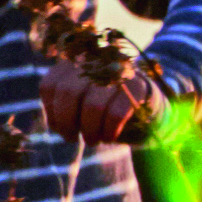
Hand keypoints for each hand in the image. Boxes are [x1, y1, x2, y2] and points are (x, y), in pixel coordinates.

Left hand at [41, 60, 162, 143]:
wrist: (150, 109)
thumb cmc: (108, 109)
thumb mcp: (81, 102)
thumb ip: (64, 105)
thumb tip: (55, 124)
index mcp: (76, 62)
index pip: (50, 85)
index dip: (51, 111)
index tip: (58, 127)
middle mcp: (96, 61)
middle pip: (68, 93)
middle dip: (67, 122)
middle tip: (72, 138)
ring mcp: (119, 71)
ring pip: (92, 105)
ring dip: (89, 130)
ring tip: (93, 140)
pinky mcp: (139, 86)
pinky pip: (116, 113)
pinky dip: (109, 131)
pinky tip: (109, 137)